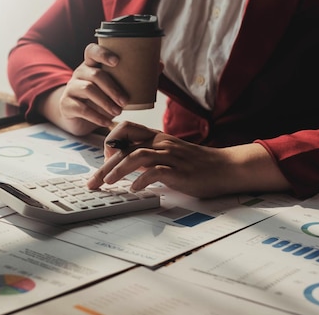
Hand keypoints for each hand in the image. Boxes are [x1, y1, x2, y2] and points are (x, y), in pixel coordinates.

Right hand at [55, 43, 128, 134]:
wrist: (78, 117)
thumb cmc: (100, 98)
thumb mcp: (114, 87)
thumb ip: (134, 77)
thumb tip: (158, 65)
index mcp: (91, 65)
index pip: (92, 51)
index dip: (103, 53)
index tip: (117, 61)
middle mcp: (79, 73)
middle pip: (95, 75)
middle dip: (112, 88)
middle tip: (125, 101)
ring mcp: (71, 88)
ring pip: (87, 90)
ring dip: (105, 102)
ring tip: (118, 112)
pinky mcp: (66, 104)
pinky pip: (81, 109)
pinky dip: (96, 116)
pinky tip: (107, 122)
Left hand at [87, 121, 290, 197]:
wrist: (225, 168)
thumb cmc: (195, 163)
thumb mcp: (168, 153)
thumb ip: (147, 155)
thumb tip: (124, 163)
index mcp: (156, 137)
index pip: (125, 128)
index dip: (110, 141)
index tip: (104, 159)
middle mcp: (160, 143)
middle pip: (125, 146)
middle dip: (105, 164)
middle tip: (93, 182)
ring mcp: (170, 156)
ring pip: (137, 156)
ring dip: (119, 169)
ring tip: (109, 183)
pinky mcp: (180, 171)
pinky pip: (156, 172)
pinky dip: (142, 180)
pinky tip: (135, 189)